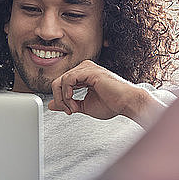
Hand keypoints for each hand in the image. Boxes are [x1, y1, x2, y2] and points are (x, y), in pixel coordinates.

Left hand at [48, 60, 165, 126]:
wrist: (126, 103)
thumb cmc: (112, 104)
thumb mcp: (84, 106)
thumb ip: (68, 103)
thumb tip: (52, 105)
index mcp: (83, 76)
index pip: (62, 84)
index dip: (62, 99)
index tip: (70, 111)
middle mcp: (84, 69)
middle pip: (58, 81)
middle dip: (60, 99)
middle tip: (70, 110)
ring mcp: (86, 68)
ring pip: (61, 80)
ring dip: (64, 98)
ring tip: (74, 108)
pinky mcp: (89, 71)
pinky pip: (68, 79)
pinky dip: (67, 92)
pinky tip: (73, 100)